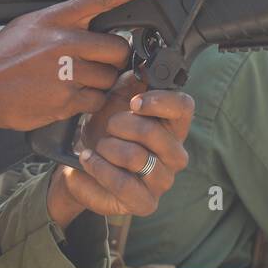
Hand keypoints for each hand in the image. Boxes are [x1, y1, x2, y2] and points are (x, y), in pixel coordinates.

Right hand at [0, 0, 164, 151]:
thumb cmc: (0, 59)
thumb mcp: (28, 26)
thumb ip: (61, 22)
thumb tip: (88, 20)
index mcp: (57, 19)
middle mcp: (65, 42)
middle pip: (119, 47)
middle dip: (114, 58)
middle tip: (97, 62)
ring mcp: (67, 71)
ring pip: (110, 76)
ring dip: (101, 82)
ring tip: (73, 80)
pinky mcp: (67, 99)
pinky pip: (97, 100)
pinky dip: (89, 102)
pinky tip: (68, 96)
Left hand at [46, 77, 193, 226]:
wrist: (83, 163)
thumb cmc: (105, 130)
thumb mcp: (115, 100)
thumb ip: (133, 83)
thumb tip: (144, 64)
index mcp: (173, 126)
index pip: (184, 107)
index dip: (160, 102)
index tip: (134, 103)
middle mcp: (174, 155)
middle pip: (156, 135)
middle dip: (122, 126)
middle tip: (107, 126)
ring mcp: (162, 181)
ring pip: (137, 159)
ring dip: (107, 149)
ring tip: (95, 148)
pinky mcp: (146, 204)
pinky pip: (124, 187)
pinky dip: (99, 172)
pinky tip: (87, 163)